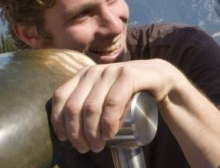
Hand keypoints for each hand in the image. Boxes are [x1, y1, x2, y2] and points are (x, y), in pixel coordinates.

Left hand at [50, 59, 180, 152]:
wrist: (160, 79)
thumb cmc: (128, 94)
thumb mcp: (103, 95)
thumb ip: (86, 103)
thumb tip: (64, 132)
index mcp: (82, 75)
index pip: (60, 97)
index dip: (59, 122)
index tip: (66, 140)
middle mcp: (93, 71)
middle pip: (74, 107)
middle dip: (77, 134)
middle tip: (87, 148)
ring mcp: (110, 72)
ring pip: (91, 107)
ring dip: (92, 132)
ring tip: (98, 145)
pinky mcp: (128, 75)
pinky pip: (112, 102)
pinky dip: (108, 122)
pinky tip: (109, 133)